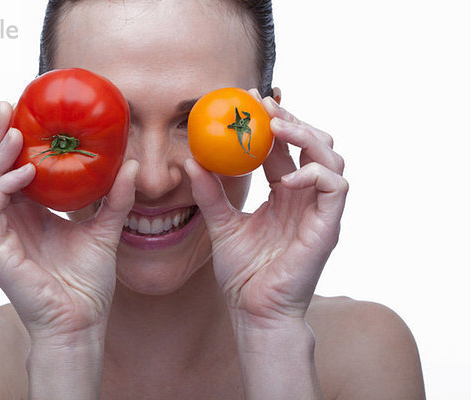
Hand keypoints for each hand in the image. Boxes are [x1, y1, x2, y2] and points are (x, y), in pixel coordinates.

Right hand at [0, 102, 137, 342]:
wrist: (82, 323)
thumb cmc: (87, 282)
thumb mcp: (104, 230)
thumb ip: (116, 198)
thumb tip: (133, 164)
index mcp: (25, 214)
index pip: (7, 168)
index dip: (9, 139)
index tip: (22, 109)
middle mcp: (6, 221)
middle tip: (6, 105)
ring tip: (14, 132)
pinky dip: (3, 186)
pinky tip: (25, 171)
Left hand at [185, 91, 347, 328]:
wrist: (253, 310)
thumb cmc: (243, 273)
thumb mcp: (222, 225)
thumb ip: (210, 194)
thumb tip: (191, 162)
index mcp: (284, 193)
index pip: (284, 147)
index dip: (272, 121)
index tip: (250, 99)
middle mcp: (305, 196)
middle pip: (313, 142)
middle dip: (292, 119)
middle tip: (263, 105)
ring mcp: (319, 210)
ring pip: (331, 156)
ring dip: (306, 135)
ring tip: (276, 127)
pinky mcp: (328, 225)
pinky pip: (336, 186)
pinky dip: (314, 173)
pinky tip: (286, 178)